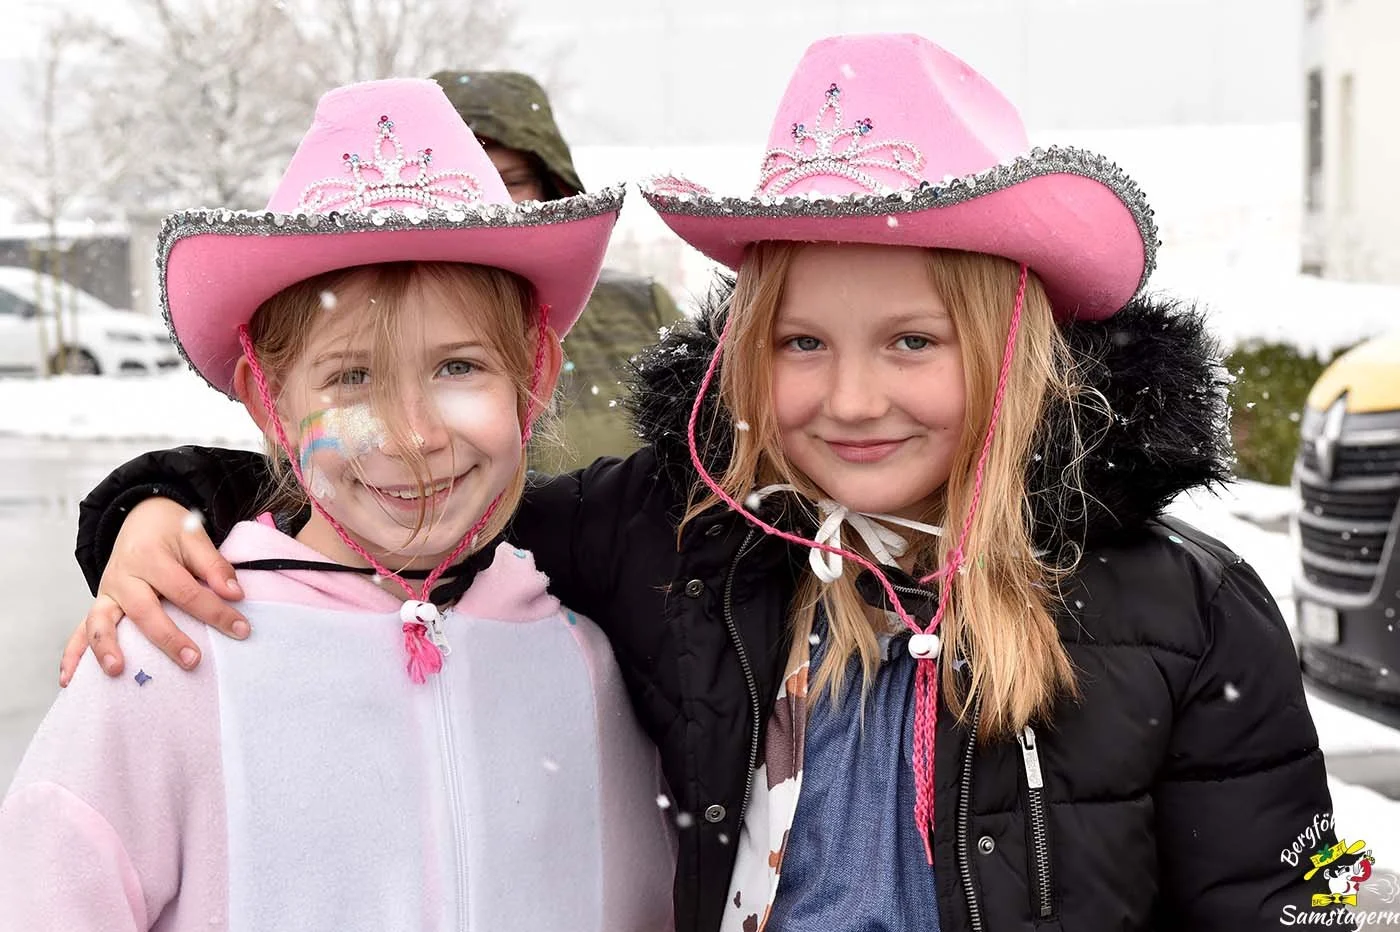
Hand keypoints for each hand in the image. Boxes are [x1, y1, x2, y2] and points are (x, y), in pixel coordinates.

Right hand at [60, 498, 248, 685]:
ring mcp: (106, 592)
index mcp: (149, 557)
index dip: (215, 612)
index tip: (241, 629)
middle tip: (192, 660)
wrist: (140, 517)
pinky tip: (70, 680)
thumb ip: (214, 566)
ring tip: (118, 672)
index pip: (186, 590)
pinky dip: (73, 655)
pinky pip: (80, 631)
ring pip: (100, 621)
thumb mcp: (195, 537)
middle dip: (168, 638)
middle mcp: (123, 576)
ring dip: (106, 648)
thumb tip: (235, 594)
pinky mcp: (99, 604)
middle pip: (144, 611)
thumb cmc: (172, 531)